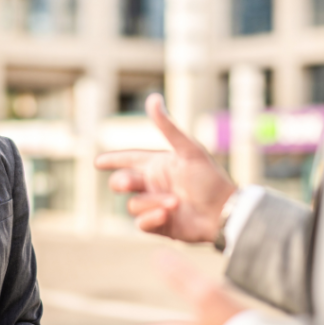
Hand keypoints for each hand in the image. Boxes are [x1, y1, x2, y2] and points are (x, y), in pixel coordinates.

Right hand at [94, 93, 234, 242]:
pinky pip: (141, 223)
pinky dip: (151, 218)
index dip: (113, 160)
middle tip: (126, 183)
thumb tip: (152, 99)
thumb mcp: (189, 150)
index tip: (98, 162)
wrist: (224, 212)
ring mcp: (155, 206)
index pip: (129, 159)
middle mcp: (154, 185)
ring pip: (133, 204)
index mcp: (159, 165)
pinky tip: (166, 215)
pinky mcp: (159, 226)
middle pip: (124, 182)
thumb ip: (168, 127)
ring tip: (175, 202)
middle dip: (123, 182)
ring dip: (152, 202)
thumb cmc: (210, 179)